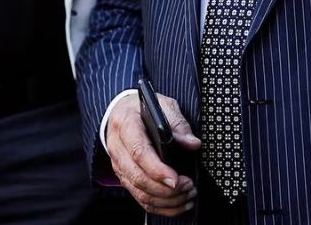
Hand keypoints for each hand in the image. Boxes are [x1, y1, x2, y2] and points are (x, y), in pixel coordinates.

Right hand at [105, 92, 200, 216]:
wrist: (123, 111)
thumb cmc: (143, 108)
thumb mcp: (163, 106)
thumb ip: (178, 124)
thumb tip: (193, 144)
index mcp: (126, 124)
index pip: (139, 152)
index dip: (157, 169)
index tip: (176, 179)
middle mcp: (117, 147)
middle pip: (138, 177)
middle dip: (165, 189)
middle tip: (188, 187)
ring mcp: (118, 164)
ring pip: (139, 192)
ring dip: (166, 200)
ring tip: (188, 195)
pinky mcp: (124, 177)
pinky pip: (140, 198)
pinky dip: (160, 206)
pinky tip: (178, 204)